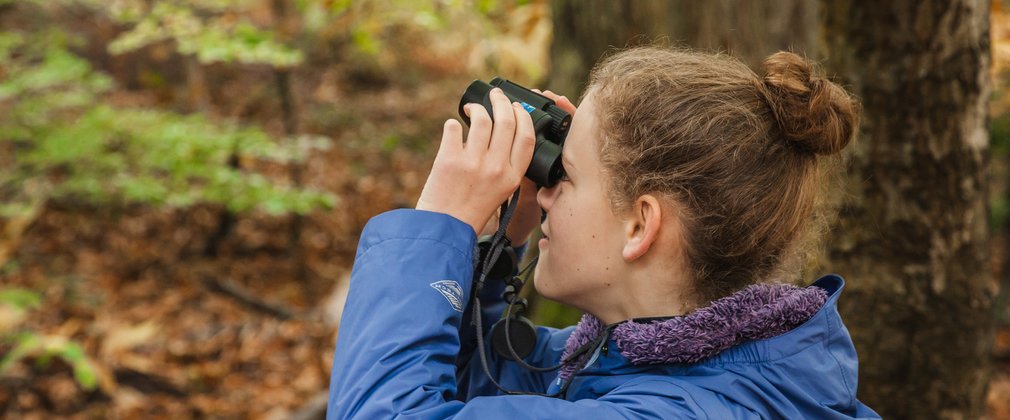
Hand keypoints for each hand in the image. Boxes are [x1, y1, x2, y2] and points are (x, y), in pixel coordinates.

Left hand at [416, 88, 536, 235]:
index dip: (523, 116)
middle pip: (506, 121)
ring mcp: (473, 163)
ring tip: (471, 109)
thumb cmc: (471, 212)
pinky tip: (453, 127)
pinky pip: (453, 128)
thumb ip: (506, 167)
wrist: (444, 230)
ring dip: (476, 108)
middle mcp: (496, 168)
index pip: (527, 137)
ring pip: (481, 119)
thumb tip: (503, 130)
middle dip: (501, 101)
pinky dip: (453, 124)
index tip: (517, 107)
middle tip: (496, 95)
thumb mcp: (501, 192)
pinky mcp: (449, 160)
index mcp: (513, 177)